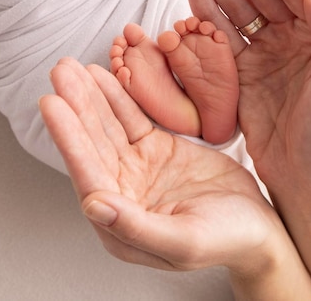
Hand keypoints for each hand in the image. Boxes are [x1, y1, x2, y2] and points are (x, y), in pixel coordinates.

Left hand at [39, 58, 287, 275]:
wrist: (257, 224)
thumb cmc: (226, 240)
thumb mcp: (183, 242)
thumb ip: (136, 227)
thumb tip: (93, 205)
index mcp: (119, 223)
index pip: (88, 175)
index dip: (69, 139)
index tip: (53, 104)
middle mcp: (121, 193)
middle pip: (93, 145)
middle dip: (76, 107)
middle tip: (60, 72)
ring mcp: (138, 169)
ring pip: (109, 128)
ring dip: (90, 97)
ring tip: (72, 67)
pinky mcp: (155, 150)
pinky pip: (132, 119)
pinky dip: (118, 97)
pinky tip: (103, 76)